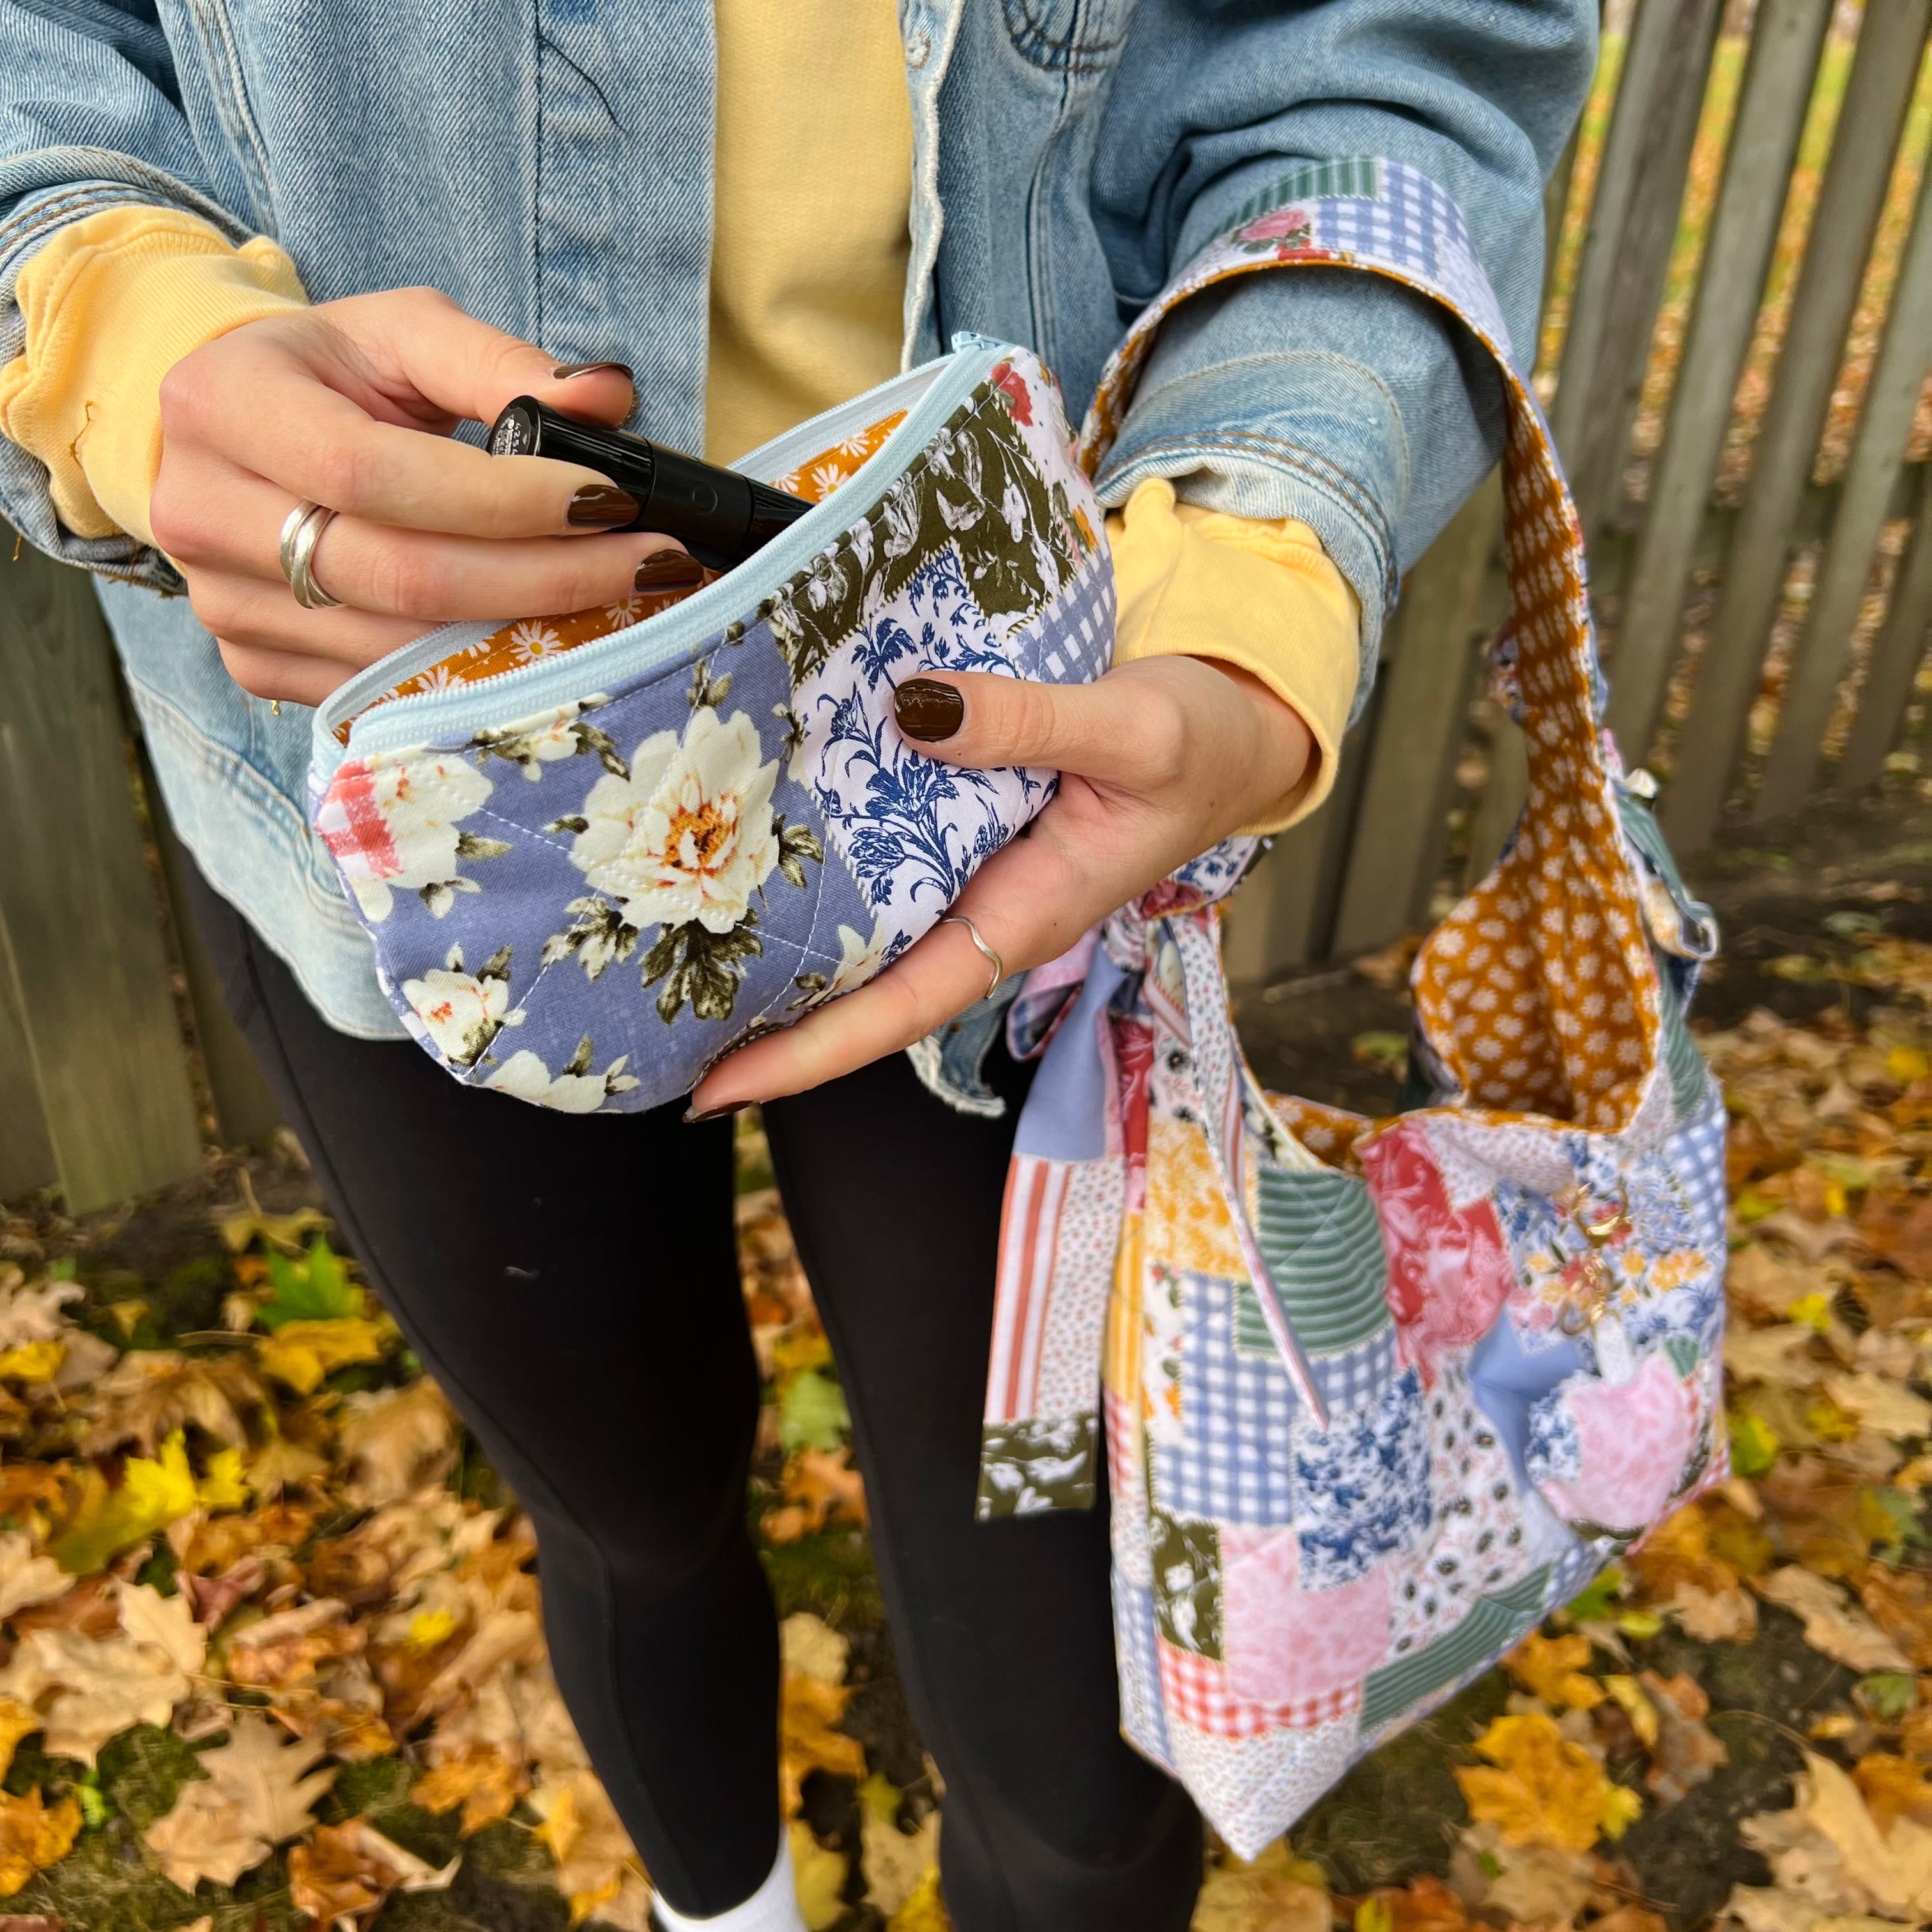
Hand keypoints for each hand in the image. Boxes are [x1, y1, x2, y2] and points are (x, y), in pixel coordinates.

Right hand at [150, 289, 695, 705]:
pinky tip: (552, 647)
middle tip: (654, 564)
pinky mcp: (255, 665)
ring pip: (401, 650)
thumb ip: (500, 362)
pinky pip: (386, 690)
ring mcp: (224, 606)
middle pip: (402, 577)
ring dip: (529, 636)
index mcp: (225, 406)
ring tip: (626, 604)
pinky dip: (480, 674)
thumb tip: (609, 394)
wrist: (229, 434)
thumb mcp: (402, 334)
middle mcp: (205, 514)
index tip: (613, 500)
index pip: (376, 474)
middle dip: (546, 578)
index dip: (504, 499)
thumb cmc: (331, 375)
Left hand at [689, 654, 1312, 1112]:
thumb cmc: (1201, 740)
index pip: (903, 1007)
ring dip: (782, 951)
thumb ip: (1029, 723)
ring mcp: (974, 876)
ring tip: (671, 955)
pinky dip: (820, 870)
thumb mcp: (1133, 728)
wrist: (1240, 727)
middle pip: (865, 990)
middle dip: (766, 1023)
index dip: (811, 1052)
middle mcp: (989, 911)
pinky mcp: (967, 831)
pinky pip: (882, 866)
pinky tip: (753, 852)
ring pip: (867, 932)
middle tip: (651, 1025)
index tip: (717, 1089)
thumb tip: (913, 710)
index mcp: (1029, 916)